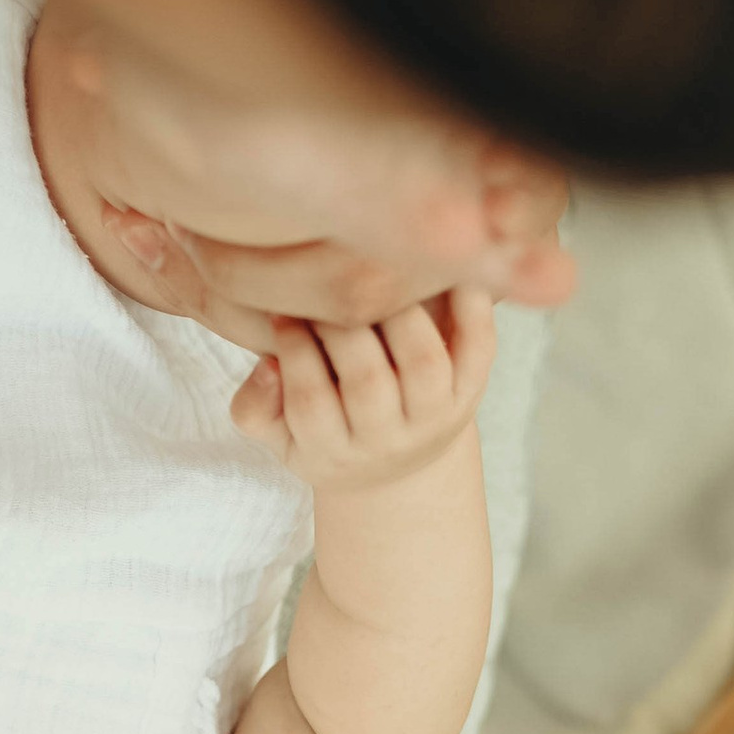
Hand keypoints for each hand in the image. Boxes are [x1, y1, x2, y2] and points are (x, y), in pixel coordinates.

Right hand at [230, 287, 495, 492]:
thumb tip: (268, 367)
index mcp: (334, 455)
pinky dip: (468, 303)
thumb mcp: (278, 435)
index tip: (281, 311)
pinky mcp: (472, 391)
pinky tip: (443, 270)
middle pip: (366, 381)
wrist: (398, 464)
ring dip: (395, 312)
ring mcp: (437, 418)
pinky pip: (479, 345)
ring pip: (422, 361)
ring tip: (371, 277)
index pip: (309, 401)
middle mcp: (390, 444)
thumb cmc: (325, 432)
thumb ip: (254, 407)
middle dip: (339, 325)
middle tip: (325, 287)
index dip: (292, 348)